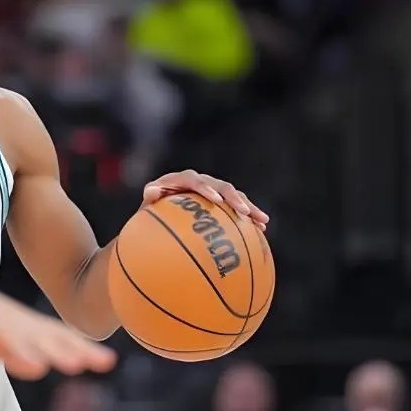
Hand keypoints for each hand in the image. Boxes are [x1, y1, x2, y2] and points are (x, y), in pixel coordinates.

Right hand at [0, 282, 116, 379]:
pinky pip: (7, 341)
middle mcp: (21, 322)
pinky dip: (23, 353)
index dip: (84, 348)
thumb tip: (38, 366)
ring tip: (78, 365)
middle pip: (55, 337)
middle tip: (106, 362)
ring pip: (35, 339)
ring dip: (57, 351)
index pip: (60, 337)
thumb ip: (18, 354)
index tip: (109, 360)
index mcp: (26, 325)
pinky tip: (36, 364)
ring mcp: (4, 323)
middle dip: (80, 350)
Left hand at [141, 169, 268, 229]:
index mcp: (181, 180)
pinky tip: (262, 230)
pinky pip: (237, 208)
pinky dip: (249, 217)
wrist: (159, 215)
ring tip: (262, 221)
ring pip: (234, 196)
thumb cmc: (151, 212)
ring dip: (249, 207)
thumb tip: (151, 190)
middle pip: (221, 186)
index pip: (195, 180)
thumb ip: (151, 196)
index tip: (216, 201)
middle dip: (234, 198)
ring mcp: (212, 191)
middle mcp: (200, 182)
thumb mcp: (148, 205)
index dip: (206, 189)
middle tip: (243, 211)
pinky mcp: (221, 202)